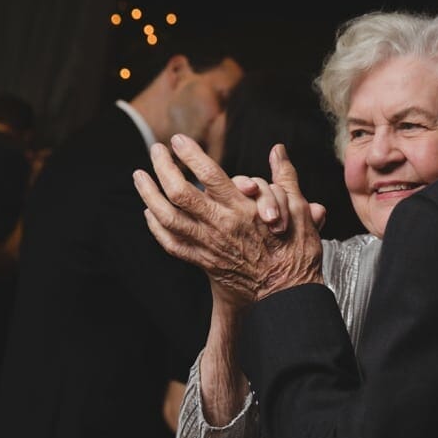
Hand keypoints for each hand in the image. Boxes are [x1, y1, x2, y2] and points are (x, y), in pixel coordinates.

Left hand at [134, 137, 323, 307]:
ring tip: (139, 176)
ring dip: (149, 194)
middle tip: (156, 151)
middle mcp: (221, 225)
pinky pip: (171, 244)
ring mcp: (209, 245)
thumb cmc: (297, 254)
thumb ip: (286, 177)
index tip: (178, 140)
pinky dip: (156, 228)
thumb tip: (278, 150)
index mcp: (244, 210)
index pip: (209, 174)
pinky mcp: (204, 262)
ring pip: (168, 217)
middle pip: (180, 192)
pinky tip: (149, 213)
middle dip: (163, 167)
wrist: (287, 296)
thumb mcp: (299, 210)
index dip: (190, 154)